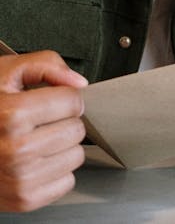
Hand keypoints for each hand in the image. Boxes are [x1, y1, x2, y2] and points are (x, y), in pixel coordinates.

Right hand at [0, 52, 87, 213]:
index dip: (64, 96)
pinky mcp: (23, 199)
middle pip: (76, 130)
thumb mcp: (8, 72)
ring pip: (76, 156)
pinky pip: (66, 182)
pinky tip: (36, 161)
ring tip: (37, 140)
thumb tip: (78, 82)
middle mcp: (17, 150)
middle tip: (40, 121)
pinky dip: (56, 171)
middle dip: (64, 121)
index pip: (73, 102)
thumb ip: (46, 64)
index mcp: (13, 115)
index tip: (51, 99)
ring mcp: (20, 178)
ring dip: (62, 147)